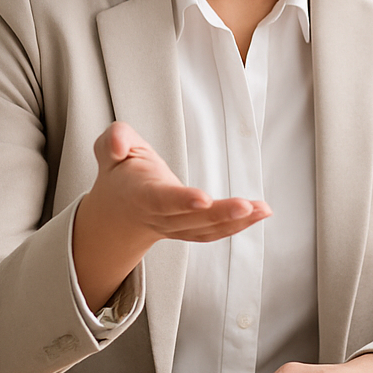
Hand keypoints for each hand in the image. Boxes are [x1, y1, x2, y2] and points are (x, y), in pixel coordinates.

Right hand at [72, 121, 269, 310]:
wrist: (117, 211)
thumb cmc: (120, 172)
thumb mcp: (109, 148)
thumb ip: (113, 139)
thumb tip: (117, 146)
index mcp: (140, 196)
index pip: (161, 200)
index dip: (181, 200)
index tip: (203, 198)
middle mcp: (159, 217)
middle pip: (191, 220)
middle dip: (220, 214)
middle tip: (247, 206)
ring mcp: (175, 228)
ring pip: (206, 230)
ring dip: (236, 222)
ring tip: (263, 209)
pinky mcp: (190, 230)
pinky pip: (214, 232)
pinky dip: (237, 226)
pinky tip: (259, 213)